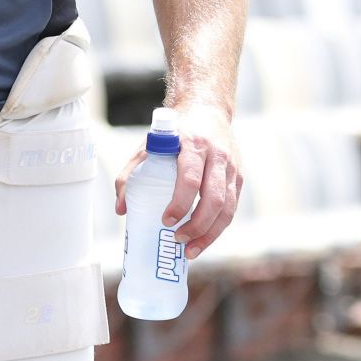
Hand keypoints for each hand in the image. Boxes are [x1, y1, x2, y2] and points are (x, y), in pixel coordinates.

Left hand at [114, 101, 241, 260]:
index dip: (180, 203)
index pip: (191, 178)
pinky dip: (218, 228)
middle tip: (178, 240)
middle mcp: (218, 155)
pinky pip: (232, 208)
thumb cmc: (175, 132)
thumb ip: (130, 174)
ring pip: (227, 208)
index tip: (166, 220)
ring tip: (191, 250)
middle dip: (197, 226)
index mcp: (194, 144)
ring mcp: (232, 167)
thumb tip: (121, 208)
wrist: (208, 110)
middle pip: (214, 198)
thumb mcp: (148, 144)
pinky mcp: (239, 177)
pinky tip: (203, 239)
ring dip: (210, 234)